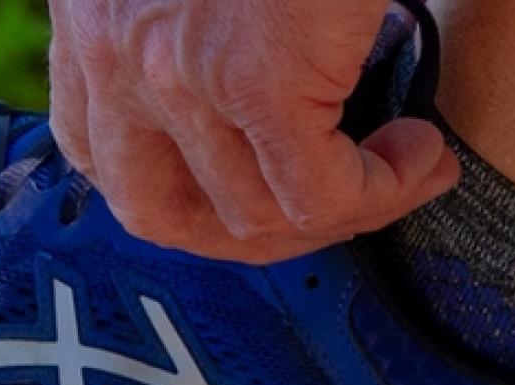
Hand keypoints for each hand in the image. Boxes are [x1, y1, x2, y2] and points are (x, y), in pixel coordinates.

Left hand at [47, 0, 460, 263]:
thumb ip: (184, 29)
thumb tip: (237, 102)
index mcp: (93, 18)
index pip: (99, 159)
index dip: (182, 196)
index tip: (254, 186)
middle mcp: (114, 50)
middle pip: (161, 215)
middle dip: (254, 233)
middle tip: (331, 207)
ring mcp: (176, 73)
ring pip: (253, 216)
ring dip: (343, 213)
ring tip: (402, 165)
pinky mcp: (255, 79)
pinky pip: (318, 194)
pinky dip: (382, 192)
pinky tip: (421, 152)